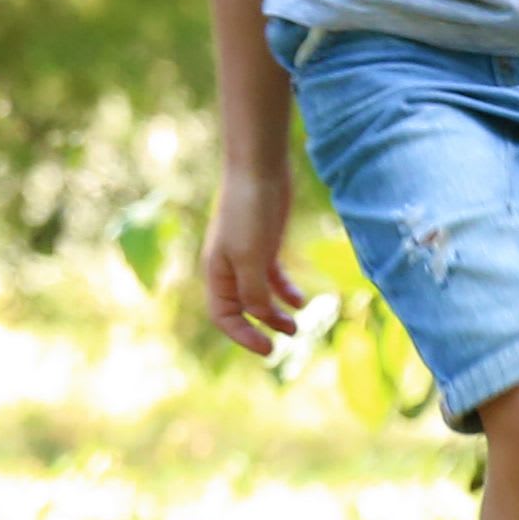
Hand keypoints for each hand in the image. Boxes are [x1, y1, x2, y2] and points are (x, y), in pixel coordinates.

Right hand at [202, 172, 309, 354]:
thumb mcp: (250, 257)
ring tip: (298, 325)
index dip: (243, 336)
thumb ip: (252, 291)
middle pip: (242, 310)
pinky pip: (272, 278)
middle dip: (263, 328)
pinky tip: (301, 300)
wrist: (259, 169)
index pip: (223, 316)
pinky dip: (285, 292)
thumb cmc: (249, 212)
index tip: (269, 350)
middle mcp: (229, 268)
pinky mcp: (266, 244)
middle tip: (289, 339)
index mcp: (217, 273)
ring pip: (260, 296)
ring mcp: (248, 256)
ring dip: (276, 313)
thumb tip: (259, 316)